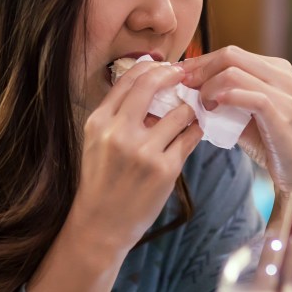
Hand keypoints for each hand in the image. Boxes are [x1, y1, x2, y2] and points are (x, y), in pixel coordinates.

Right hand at [69, 61, 203, 251]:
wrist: (101, 224)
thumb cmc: (101, 180)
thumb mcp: (96, 141)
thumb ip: (118, 114)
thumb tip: (151, 84)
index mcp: (99, 122)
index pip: (128, 79)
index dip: (152, 66)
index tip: (166, 67)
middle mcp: (119, 132)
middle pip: (152, 85)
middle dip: (174, 74)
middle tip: (185, 75)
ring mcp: (144, 151)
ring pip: (180, 112)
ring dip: (189, 109)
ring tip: (190, 113)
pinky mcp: (165, 170)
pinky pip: (190, 138)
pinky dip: (195, 131)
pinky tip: (193, 131)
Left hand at [178, 46, 291, 230]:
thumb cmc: (271, 143)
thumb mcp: (246, 115)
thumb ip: (225, 99)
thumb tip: (189, 91)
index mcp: (275, 69)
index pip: (230, 53)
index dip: (200, 62)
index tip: (179, 77)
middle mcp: (282, 75)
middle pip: (230, 55)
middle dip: (200, 69)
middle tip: (182, 87)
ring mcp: (285, 93)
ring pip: (235, 72)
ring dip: (208, 86)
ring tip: (199, 104)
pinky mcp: (283, 113)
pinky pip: (250, 96)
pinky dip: (226, 97)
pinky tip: (212, 108)